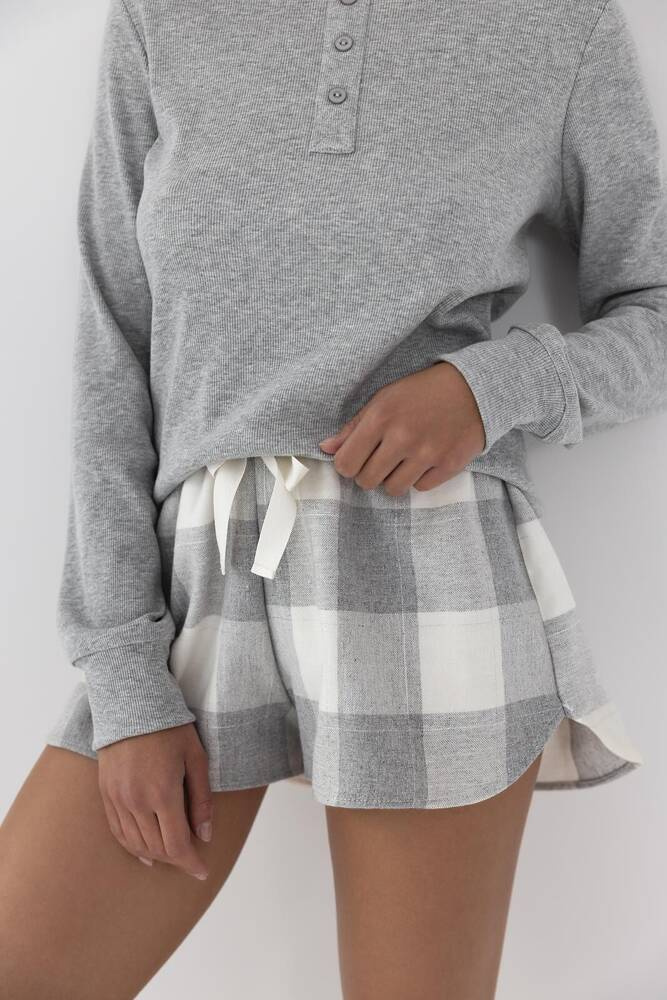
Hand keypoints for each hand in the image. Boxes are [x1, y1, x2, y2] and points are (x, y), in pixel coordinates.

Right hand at [97, 721, 212, 879]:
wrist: (132, 706)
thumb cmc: (171, 729)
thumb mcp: (197, 759)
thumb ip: (202, 800)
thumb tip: (206, 835)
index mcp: (163, 794)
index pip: (177, 845)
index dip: (191, 863)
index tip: (203, 872)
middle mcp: (136, 802)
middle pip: (157, 849)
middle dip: (176, 860)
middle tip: (192, 860)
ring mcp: (118, 799)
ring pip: (136, 844)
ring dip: (156, 856)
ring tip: (172, 856)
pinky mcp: (106, 794)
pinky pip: (118, 831)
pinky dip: (132, 846)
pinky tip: (144, 852)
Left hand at [318, 361, 485, 494]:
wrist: (474, 389)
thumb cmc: (422, 392)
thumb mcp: (384, 399)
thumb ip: (354, 427)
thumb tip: (325, 449)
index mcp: (381, 418)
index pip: (346, 464)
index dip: (347, 465)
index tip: (356, 458)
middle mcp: (403, 437)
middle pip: (367, 481)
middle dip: (369, 473)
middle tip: (381, 459)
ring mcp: (427, 453)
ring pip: (393, 489)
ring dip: (393, 478)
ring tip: (402, 460)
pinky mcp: (449, 465)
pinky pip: (420, 488)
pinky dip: (419, 478)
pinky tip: (424, 460)